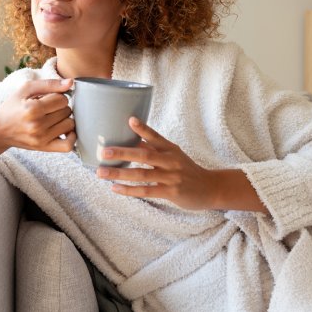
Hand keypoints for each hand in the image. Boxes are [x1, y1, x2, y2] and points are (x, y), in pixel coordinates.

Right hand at [0, 78, 75, 152]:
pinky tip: (65, 130)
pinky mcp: (43, 148)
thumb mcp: (26, 89)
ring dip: (65, 119)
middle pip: (67, 111)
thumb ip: (49, 84)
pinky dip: (71, 137)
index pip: (62, 99)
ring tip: (53, 117)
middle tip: (48, 108)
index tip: (48, 98)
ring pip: (70, 125)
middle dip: (60, 107)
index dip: (57, 96)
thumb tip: (71, 83)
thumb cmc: (12, 106)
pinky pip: (68, 145)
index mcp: (32, 108)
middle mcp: (37, 125)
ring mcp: (41, 139)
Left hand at [96, 117, 216, 209]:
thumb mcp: (174, 154)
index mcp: (170, 148)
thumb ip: (154, 148)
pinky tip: (115, 188)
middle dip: (122, 152)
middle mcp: (170, 160)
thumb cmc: (186, 169)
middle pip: (143, 155)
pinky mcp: (171, 192)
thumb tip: (131, 139)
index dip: (143, 128)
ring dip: (119, 173)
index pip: (155, 136)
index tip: (129, 120)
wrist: (210, 188)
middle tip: (103, 152)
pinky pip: (146, 191)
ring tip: (101, 173)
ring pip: (141, 174)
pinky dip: (129, 190)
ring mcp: (171, 176)